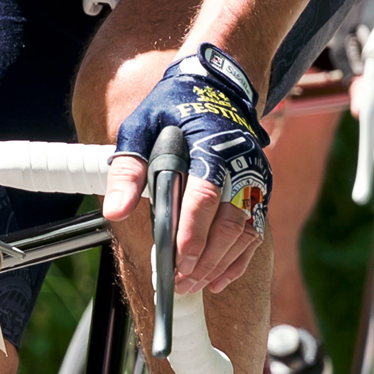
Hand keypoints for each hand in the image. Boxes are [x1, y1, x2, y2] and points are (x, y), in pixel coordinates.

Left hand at [106, 45, 271, 299]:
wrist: (215, 87)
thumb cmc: (172, 108)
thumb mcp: (140, 128)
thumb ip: (128, 171)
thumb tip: (114, 212)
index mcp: (211, 147)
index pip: (205, 197)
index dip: (193, 232)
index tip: (176, 261)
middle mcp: (241, 166)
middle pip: (230, 223)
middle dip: (204, 259)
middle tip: (178, 284)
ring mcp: (255, 181)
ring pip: (245, 234)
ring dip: (218, 265)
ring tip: (191, 286)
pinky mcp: (259, 192)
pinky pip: (254, 233)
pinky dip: (237, 261)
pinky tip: (217, 280)